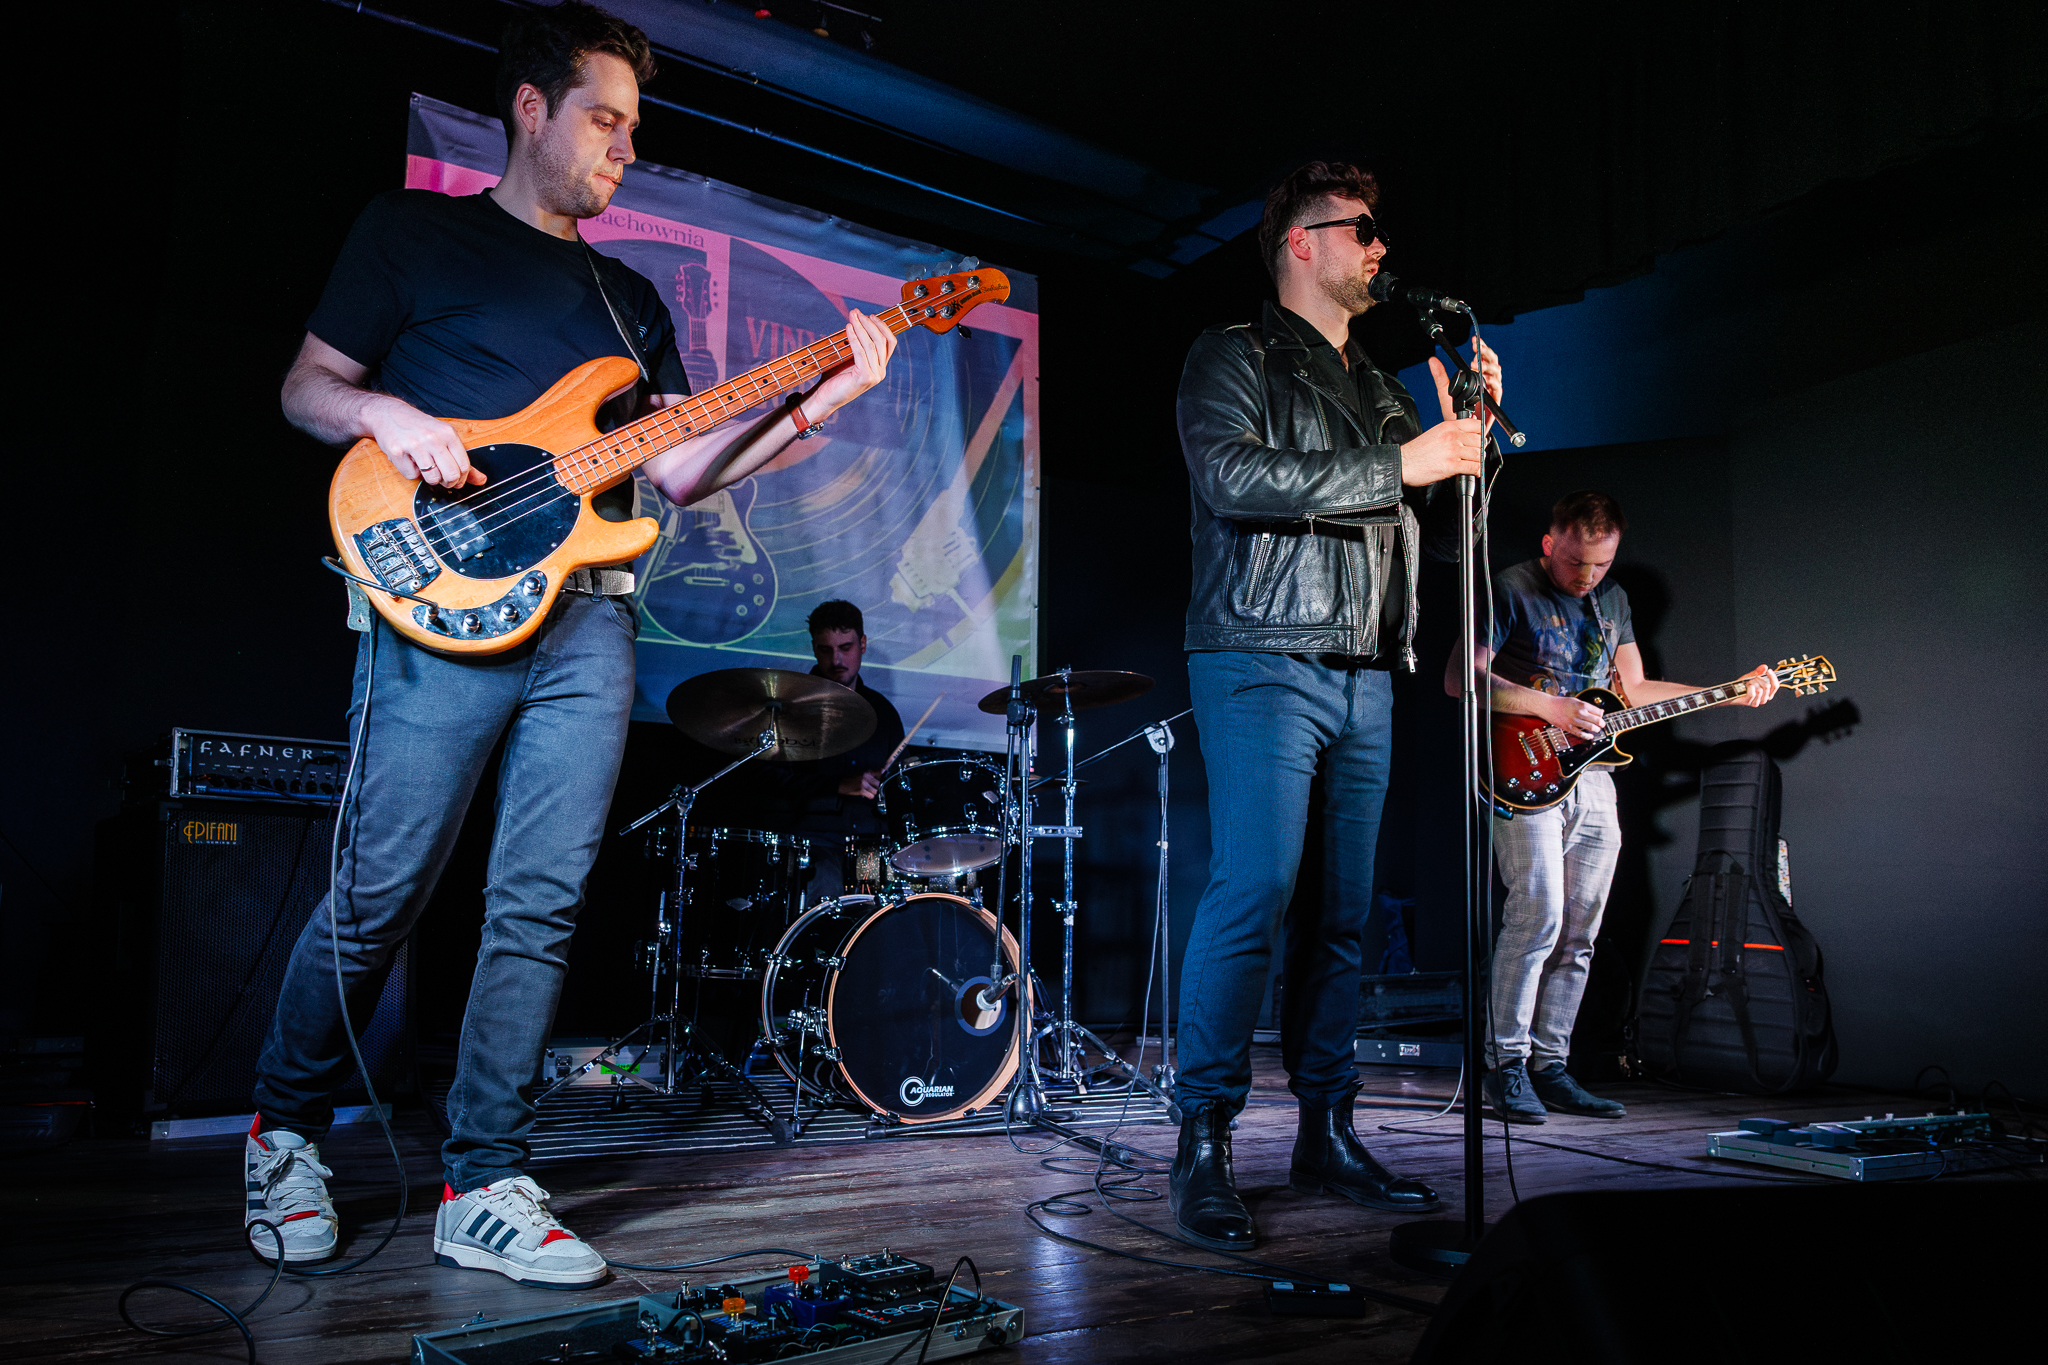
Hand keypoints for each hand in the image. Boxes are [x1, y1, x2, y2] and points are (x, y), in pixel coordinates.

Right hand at [365, 395, 481, 488]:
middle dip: (447, 482)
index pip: (464, 466)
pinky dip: (411, 472)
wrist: (388, 413)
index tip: (456, 480)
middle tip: (441, 478)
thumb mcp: (444, 437)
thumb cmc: (420, 427)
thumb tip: (482, 480)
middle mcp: (433, 438)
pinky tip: (410, 460)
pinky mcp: (397, 451)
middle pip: (451, 475)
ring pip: (432, 478)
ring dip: (429, 478)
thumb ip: (462, 459)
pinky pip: (412, 475)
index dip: (461, 478)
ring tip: (425, 466)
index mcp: (448, 433)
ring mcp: (414, 444)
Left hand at [806, 309, 897, 418]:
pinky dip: (854, 338)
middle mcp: (881, 372)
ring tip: (852, 316)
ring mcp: (874, 376)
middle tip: (856, 312)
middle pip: (881, 341)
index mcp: (880, 367)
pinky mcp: (865, 378)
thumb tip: (856, 321)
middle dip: (869, 323)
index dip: (882, 326)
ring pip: (871, 345)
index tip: (870, 315)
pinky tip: (848, 328)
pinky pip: (860, 352)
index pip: (890, 342)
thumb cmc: (834, 377)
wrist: (825, 398)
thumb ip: (857, 345)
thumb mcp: (849, 358)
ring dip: (861, 327)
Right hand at [838, 771, 882, 799]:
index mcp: (866, 772)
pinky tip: (866, 794)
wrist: (841, 783)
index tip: (886, 773)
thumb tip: (880, 776)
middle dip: (878, 786)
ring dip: (874, 792)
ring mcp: (864, 784)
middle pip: (879, 783)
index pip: (879, 771)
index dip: (884, 772)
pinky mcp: (861, 790)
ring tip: (869, 790)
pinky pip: (871, 796)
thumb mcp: (860, 773)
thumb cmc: (850, 778)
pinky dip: (869, 796)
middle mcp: (866, 777)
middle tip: (874, 787)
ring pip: (876, 791)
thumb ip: (870, 774)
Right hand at [1547, 693, 1607, 740]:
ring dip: (1596, 730)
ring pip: (1591, 727)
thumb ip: (1587, 706)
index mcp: (1582, 705)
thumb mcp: (1576, 700)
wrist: (1547, 706)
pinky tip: (1590, 736)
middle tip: (1602, 725)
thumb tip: (1600, 711)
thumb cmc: (1561, 702)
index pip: (1598, 712)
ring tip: (1597, 730)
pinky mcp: (1569, 727)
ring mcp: (1574, 721)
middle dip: (1602, 724)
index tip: (1601, 717)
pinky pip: (1581, 734)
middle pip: (1597, 720)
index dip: (1601, 715)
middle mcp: (1579, 712)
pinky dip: (1587, 736)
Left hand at [1739, 665, 1778, 706]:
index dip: (1773, 677)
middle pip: (1768, 686)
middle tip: (1753, 678)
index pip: (1775, 686)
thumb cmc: (1743, 685)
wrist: (1731, 692)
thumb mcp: (1751, 676)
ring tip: (1748, 683)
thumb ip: (1759, 672)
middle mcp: (1764, 698)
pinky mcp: (1750, 703)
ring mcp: (1757, 702)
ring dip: (1752, 683)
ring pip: (1760, 690)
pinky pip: (1752, 693)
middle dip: (1759, 679)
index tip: (1768, 670)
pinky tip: (1746, 688)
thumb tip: (1764, 667)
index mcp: (1768, 692)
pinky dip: (1748, 688)